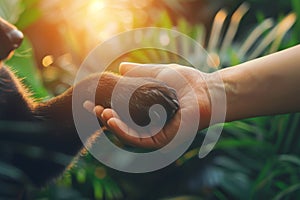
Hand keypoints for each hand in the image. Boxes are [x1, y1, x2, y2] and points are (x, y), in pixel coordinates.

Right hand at [87, 63, 212, 148]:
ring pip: (128, 134)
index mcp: (147, 112)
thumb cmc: (186, 82)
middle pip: (122, 125)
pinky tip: (111, 121)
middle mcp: (150, 126)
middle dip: (105, 117)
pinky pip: (139, 140)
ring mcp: (156, 135)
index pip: (122, 113)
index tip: (92, 99)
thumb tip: (120, 67)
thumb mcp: (156, 74)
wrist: (206, 90)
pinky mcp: (163, 141)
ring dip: (112, 125)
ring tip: (101, 113)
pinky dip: (124, 132)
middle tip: (91, 107)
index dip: (106, 107)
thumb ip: (139, 73)